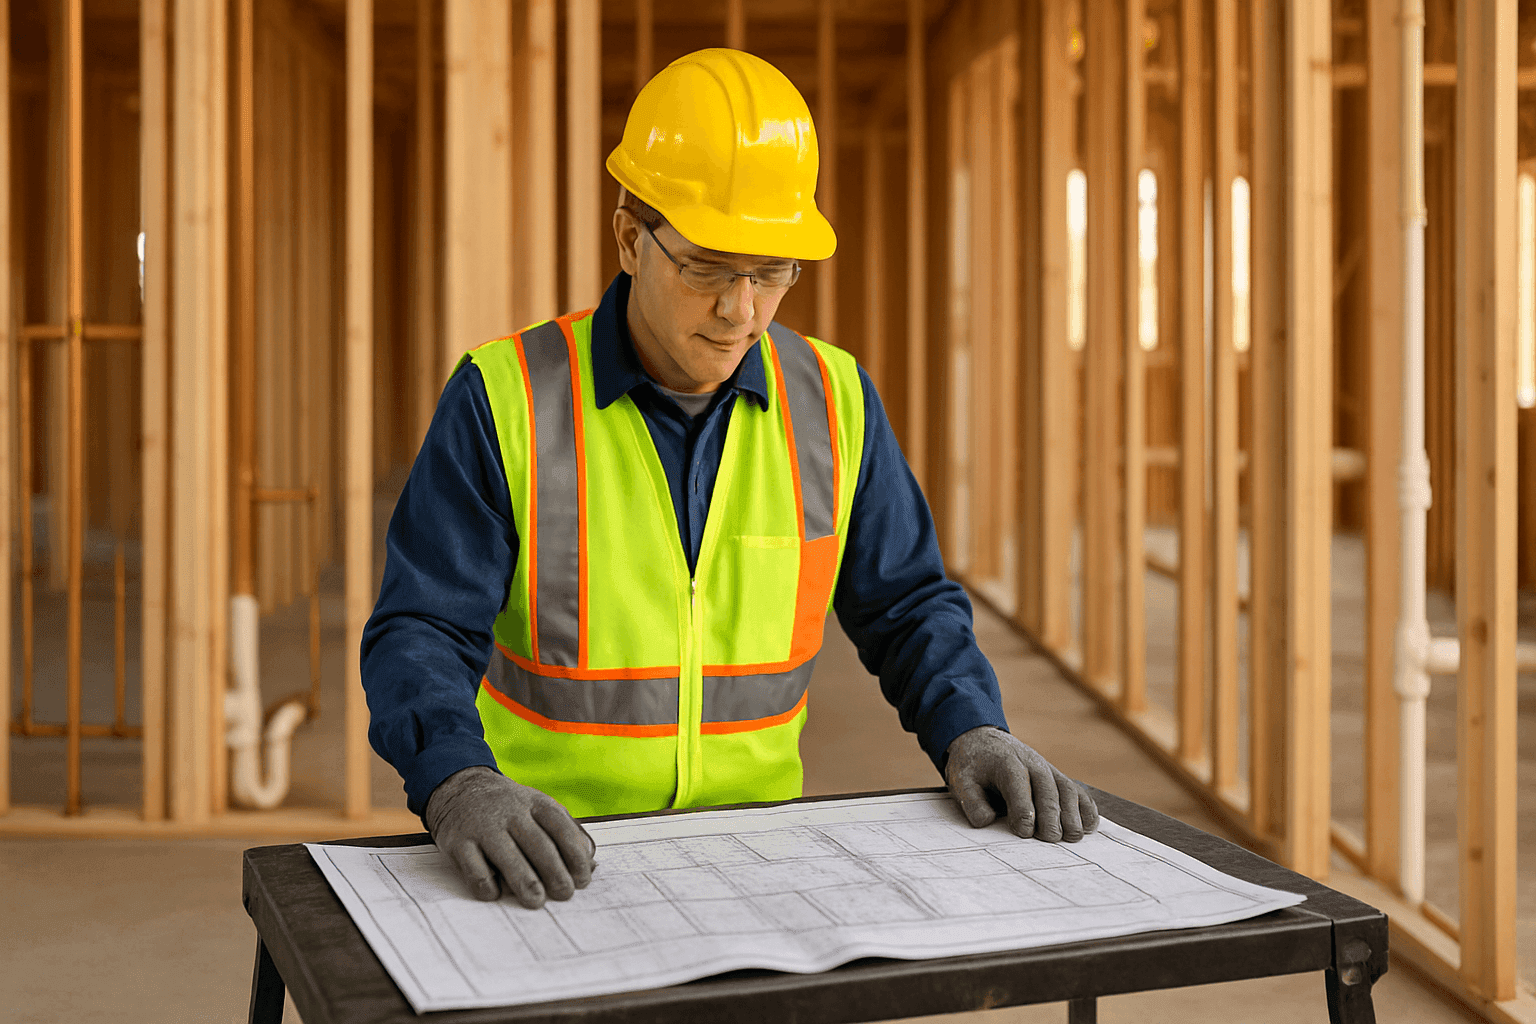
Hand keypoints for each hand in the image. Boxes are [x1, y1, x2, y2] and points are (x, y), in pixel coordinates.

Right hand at [423, 766, 595, 907]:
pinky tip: (496, 893)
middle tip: (565, 894)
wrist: (461, 788)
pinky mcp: (460, 843)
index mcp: (537, 804)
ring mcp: (484, 827)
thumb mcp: (541, 809)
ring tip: (536, 901)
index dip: (576, 856)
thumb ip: (568, 833)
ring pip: (509, 858)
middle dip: (555, 874)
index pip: (562, 830)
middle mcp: (511, 813)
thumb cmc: (512, 808)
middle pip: (539, 846)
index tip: (583, 879)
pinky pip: (476, 870)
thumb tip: (591, 865)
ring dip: (526, 883)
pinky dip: (488, 886)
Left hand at [944, 726, 1099, 841]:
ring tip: (1073, 836)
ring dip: (1073, 813)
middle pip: (1047, 790)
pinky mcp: (1057, 777)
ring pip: (1067, 790)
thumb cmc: (973, 766)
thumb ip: (972, 802)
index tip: (1024, 832)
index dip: (1023, 811)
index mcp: (1007, 765)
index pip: (1018, 787)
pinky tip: (1088, 826)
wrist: (983, 740)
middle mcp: (1033, 765)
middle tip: (1051, 839)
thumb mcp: (961, 780)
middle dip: (1051, 815)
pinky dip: (1086, 807)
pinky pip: (1077, 791)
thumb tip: (987, 821)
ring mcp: (1048, 770)